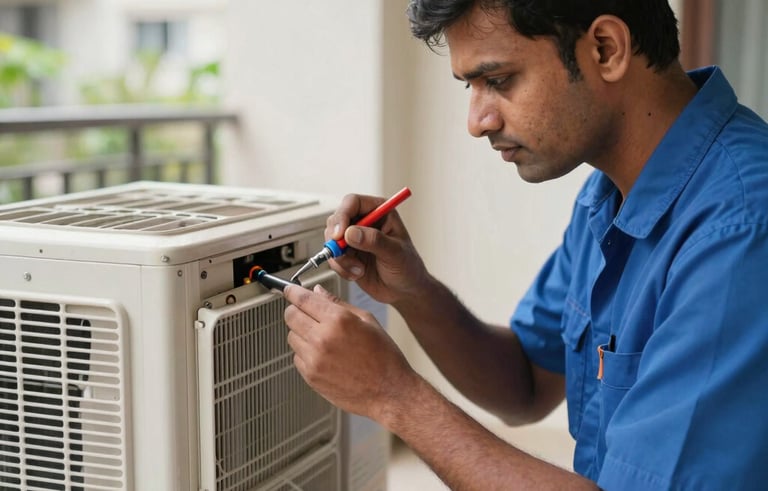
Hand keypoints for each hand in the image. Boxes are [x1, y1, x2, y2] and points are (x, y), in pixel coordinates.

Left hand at [283, 283, 415, 418]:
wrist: (389, 392)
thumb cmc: (384, 357)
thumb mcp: (367, 321)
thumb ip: (338, 303)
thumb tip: (318, 292)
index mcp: (339, 320)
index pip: (303, 299)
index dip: (293, 291)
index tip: (290, 290)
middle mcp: (323, 338)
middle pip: (290, 315)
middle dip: (296, 310)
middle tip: (306, 312)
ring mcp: (314, 359)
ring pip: (291, 336)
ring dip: (301, 332)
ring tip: (323, 338)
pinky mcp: (310, 376)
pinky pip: (297, 356)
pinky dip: (305, 352)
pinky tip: (325, 355)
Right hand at [325, 192, 428, 304]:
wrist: (404, 290)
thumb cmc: (408, 267)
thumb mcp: (395, 253)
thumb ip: (374, 241)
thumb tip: (351, 233)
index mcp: (379, 211)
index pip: (352, 202)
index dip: (342, 215)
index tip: (340, 234)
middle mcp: (364, 221)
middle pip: (336, 219)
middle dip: (336, 239)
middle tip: (342, 254)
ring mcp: (354, 238)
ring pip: (331, 240)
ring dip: (340, 258)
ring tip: (359, 269)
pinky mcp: (347, 254)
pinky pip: (333, 257)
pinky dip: (341, 268)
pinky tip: (358, 273)